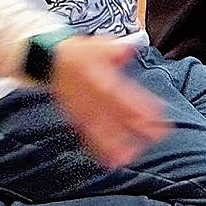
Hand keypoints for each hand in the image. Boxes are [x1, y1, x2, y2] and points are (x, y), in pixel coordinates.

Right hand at [50, 37, 168, 167]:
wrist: (48, 60)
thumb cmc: (80, 53)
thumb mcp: (99, 45)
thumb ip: (116, 50)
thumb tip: (129, 48)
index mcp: (99, 78)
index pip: (122, 92)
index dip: (139, 104)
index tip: (157, 114)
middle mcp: (90, 96)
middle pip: (114, 114)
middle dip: (135, 127)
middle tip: (155, 138)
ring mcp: (81, 109)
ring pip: (100, 128)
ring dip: (114, 144)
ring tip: (130, 157)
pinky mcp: (75, 118)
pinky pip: (86, 134)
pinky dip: (97, 148)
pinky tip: (110, 161)